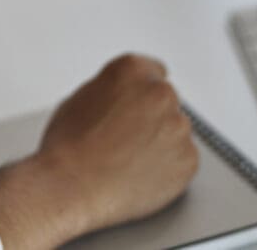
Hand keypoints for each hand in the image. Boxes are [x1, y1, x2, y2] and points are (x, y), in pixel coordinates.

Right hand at [0, 54, 198, 248]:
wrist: (71, 187)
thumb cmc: (68, 147)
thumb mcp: (80, 98)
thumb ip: (110, 89)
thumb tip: (120, 98)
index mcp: (133, 70)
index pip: (153, 71)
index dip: (141, 92)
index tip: (139, 104)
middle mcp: (161, 92)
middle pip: (165, 101)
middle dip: (151, 117)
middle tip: (126, 139)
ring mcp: (178, 126)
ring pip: (175, 131)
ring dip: (160, 142)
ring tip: (128, 161)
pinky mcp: (188, 159)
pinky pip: (182, 160)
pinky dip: (168, 168)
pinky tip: (140, 175)